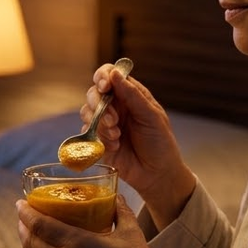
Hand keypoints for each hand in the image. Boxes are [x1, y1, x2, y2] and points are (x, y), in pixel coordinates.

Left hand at [17, 195, 168, 247]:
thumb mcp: (131, 232)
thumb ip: (121, 211)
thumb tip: (116, 196)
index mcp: (76, 244)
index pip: (40, 225)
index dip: (26, 213)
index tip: (20, 202)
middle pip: (31, 243)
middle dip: (23, 226)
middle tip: (23, 213)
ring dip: (29, 244)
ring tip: (32, 232)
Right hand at [82, 64, 196, 225]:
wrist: (157, 174)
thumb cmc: (160, 143)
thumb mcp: (151, 116)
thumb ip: (132, 95)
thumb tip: (115, 74)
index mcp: (130, 95)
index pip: (110, 75)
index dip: (103, 77)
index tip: (104, 86)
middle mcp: (116, 106)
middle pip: (94, 93)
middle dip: (99, 104)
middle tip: (113, 119)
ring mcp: (105, 123)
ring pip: (87, 112)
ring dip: (100, 122)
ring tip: (116, 135)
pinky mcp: (98, 140)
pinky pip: (87, 132)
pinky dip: (99, 138)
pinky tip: (115, 146)